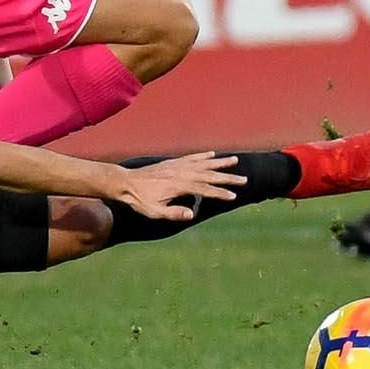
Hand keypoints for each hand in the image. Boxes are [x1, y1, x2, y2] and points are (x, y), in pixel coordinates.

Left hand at [117, 151, 244, 220]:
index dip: (219, 193)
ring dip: (219, 162)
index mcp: (179, 185)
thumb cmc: (140, 200)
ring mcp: (177, 165)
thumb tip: (192, 214)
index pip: (204, 190)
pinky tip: (212, 155)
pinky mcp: (172, 162)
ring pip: (203, 163)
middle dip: (227, 177)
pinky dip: (203, 156)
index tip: (233, 196)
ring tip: (235, 160)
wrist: (125, 182)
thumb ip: (173, 213)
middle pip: (208, 175)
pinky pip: (191, 157)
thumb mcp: (154, 211)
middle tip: (244, 179)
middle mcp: (181, 172)